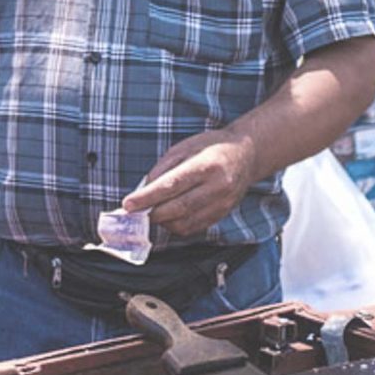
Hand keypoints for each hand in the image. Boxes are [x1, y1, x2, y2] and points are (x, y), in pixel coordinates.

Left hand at [122, 128, 258, 237]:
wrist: (245, 155)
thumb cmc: (211, 147)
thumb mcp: (184, 147)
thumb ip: (162, 169)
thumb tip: (142, 191)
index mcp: (206, 165)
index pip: (171, 185)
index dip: (147, 197)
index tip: (128, 205)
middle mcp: (217, 187)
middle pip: (177, 208)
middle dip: (151, 213)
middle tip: (135, 211)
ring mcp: (222, 204)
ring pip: (184, 223)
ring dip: (163, 221)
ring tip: (153, 210)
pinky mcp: (222, 215)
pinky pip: (193, 228)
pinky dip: (176, 225)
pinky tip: (169, 215)